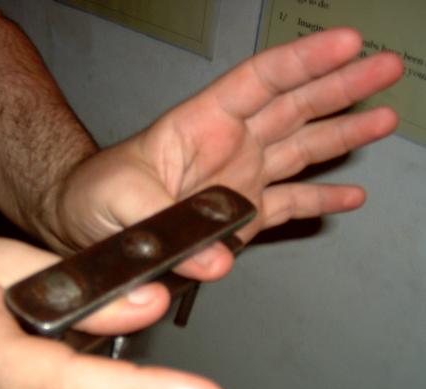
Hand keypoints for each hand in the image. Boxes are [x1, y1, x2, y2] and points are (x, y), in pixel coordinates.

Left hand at [57, 28, 403, 277]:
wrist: (88, 225)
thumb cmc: (95, 196)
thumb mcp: (119, 197)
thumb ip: (164, 222)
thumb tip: (216, 260)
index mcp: (201, 125)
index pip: (260, 82)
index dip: (303, 62)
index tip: (345, 45)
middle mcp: (228, 147)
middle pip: (293, 107)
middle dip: (341, 87)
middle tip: (384, 68)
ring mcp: (239, 181)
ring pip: (300, 149)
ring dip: (342, 134)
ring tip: (382, 119)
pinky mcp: (241, 217)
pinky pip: (288, 204)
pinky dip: (319, 201)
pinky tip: (348, 196)